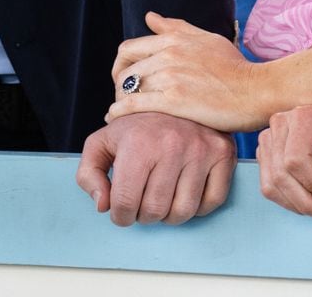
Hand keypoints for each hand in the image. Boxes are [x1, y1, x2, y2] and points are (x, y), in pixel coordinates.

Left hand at [76, 112, 234, 225]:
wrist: (175, 96)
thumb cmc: (137, 126)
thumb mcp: (103, 141)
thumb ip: (89, 174)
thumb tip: (103, 206)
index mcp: (137, 142)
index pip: (125, 204)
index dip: (120, 214)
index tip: (123, 206)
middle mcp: (171, 144)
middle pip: (154, 212)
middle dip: (144, 214)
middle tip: (143, 199)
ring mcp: (200, 149)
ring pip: (183, 212)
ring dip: (170, 214)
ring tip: (162, 195)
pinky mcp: (223, 153)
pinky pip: (212, 202)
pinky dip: (198, 206)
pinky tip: (185, 189)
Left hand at [107, 12, 258, 131]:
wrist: (257, 90)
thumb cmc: (236, 67)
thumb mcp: (206, 39)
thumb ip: (176, 28)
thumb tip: (149, 17)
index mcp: (173, 40)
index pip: (129, 48)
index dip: (120, 65)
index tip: (124, 79)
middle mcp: (168, 54)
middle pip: (124, 69)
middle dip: (117, 85)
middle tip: (122, 98)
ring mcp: (170, 76)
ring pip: (127, 87)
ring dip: (119, 101)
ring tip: (121, 113)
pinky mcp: (174, 100)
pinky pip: (134, 105)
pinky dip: (119, 112)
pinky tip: (116, 120)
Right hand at [257, 105, 311, 221]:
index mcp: (303, 118)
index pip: (296, 160)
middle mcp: (279, 123)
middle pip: (281, 175)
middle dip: (306, 202)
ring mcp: (268, 136)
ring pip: (271, 183)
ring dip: (296, 205)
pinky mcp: (264, 150)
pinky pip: (267, 184)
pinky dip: (286, 200)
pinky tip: (305, 200)